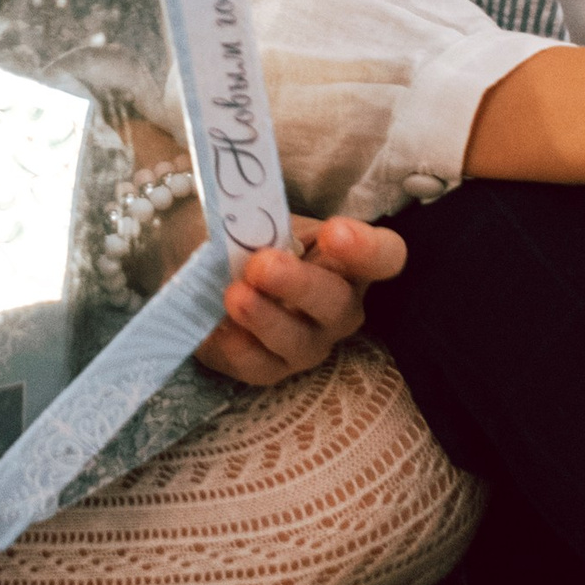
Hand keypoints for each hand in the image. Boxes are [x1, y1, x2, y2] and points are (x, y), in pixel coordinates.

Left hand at [197, 213, 407, 388]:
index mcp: (348, 259)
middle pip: (338, 304)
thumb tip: (246, 220)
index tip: (334, 232)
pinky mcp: (270, 368)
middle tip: (262, 265)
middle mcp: (339, 306)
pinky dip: (235, 345)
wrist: (200, 265)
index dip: (367, 248)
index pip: (384, 256)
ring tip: (235, 295)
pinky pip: (258, 365)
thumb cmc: (244, 235)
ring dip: (266, 317)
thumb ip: (260, 217)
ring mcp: (309, 343)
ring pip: (299, 341)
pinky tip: (215, 328)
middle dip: (300, 284)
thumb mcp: (256, 216)